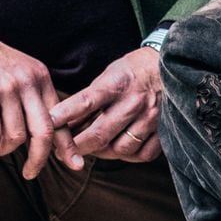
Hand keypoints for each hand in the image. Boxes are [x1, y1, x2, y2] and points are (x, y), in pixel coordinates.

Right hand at [0, 28, 81, 179]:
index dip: (67, 144)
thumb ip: (35, 98)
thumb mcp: (22, 72)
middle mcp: (27, 83)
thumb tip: (47, 135)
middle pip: (43, 132)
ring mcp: (6, 89)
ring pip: (15, 136)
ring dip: (6, 152)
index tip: (74, 164)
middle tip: (31, 173)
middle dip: (39, 158)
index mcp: (41, 78)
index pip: (60, 117)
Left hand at [48, 47, 163, 161]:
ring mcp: (151, 118)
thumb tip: (64, 123)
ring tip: (94, 148)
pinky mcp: (164, 130)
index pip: (86, 101)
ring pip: (120, 149)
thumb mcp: (108, 76)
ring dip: (102, 153)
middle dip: (78, 146)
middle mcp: (134, 101)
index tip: (49, 123)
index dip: (65, 114)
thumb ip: (89, 100)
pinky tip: (120, 148)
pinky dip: (128, 156)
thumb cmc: (132, 71)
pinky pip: (142, 154)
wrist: (170, 65)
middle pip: (100, 134)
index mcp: (117, 83)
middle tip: (65, 151)